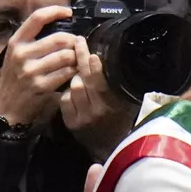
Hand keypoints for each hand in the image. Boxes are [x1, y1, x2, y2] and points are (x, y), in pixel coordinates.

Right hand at [0, 7, 80, 127]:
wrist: (5, 110)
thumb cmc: (14, 80)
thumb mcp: (15, 56)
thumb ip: (32, 41)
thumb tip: (59, 25)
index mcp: (16, 43)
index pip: (37, 18)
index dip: (56, 11)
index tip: (69, 12)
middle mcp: (21, 54)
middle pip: (59, 38)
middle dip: (74, 41)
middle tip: (78, 45)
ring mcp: (31, 71)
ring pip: (66, 56)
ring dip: (76, 58)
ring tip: (77, 60)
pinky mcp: (41, 86)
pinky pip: (66, 73)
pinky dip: (74, 72)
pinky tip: (73, 73)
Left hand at [58, 35, 134, 159]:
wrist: (110, 149)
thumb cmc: (121, 122)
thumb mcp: (125, 104)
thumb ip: (117, 86)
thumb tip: (108, 60)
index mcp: (111, 106)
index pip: (100, 83)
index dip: (95, 68)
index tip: (92, 54)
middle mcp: (95, 112)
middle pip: (83, 81)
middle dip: (80, 59)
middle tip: (78, 42)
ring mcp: (81, 118)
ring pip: (72, 88)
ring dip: (75, 77)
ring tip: (80, 71)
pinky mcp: (70, 122)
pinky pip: (64, 99)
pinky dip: (68, 92)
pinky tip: (74, 90)